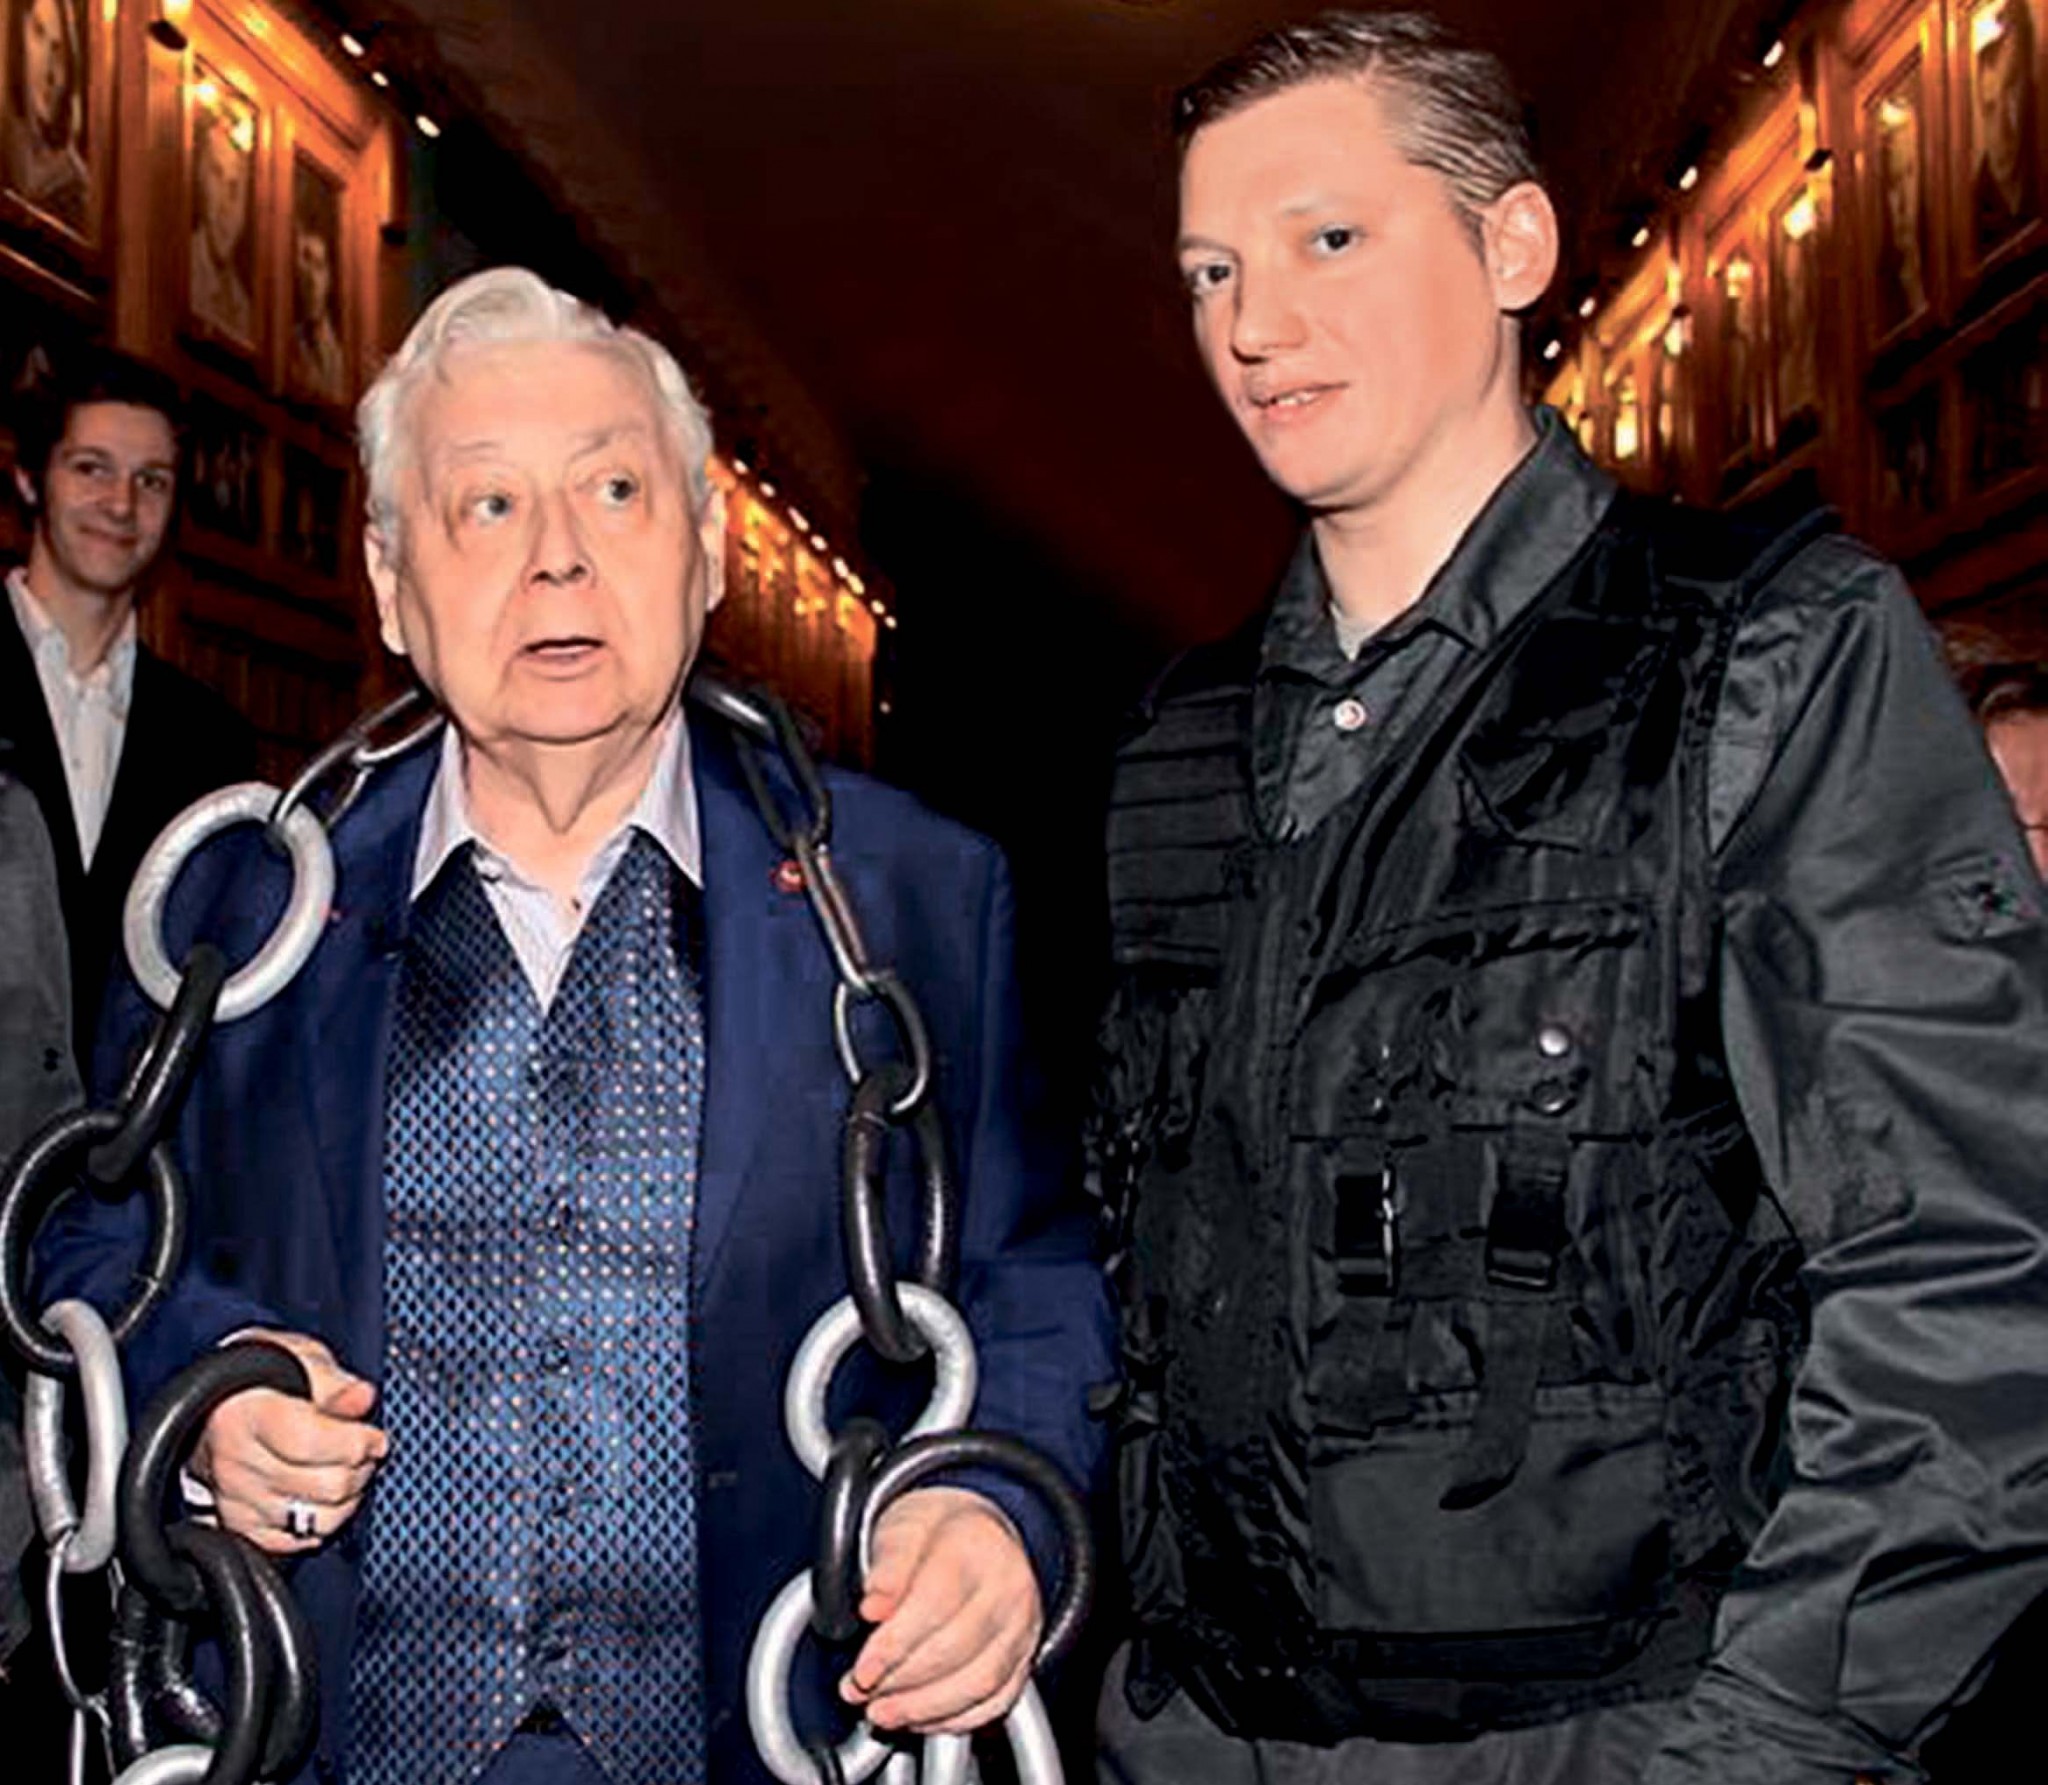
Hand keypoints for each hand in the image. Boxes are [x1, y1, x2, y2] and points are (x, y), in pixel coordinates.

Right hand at [188, 1329, 386, 1555]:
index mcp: (247, 1415)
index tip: (373, 1436)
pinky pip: (297, 1541)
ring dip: (345, 1499)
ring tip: (343, 1471)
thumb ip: (335, 1385)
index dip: (358, 1442)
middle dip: (359, 1468)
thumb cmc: (261, 1381)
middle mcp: (236, 1463)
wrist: (214, 1409)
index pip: (315, 1444)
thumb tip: (363, 1398)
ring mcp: (235, 1500)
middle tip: (360, 1450)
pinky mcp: (239, 1527)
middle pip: (326, 1487)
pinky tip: (319, 1494)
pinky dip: (319, 1522)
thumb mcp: (301, 1361)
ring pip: (318, 1521)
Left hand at [839, 1486, 1042, 1734]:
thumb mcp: (902, 1528)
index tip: (862, 1670)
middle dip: (902, 1681)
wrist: (975, 1531)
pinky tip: (920, 1718)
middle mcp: (1008, 1585)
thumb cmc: (935, 1531)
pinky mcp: (1025, 1655)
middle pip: (957, 1648)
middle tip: (862, 1692)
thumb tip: (874, 1606)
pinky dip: (956, 1718)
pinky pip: (997, 1699)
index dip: (895, 1645)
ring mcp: (1023, 1623)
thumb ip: (887, 1567)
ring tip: (883, 1712)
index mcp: (975, 1544)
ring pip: (980, 1682)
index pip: (935, 1603)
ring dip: (925, 1707)